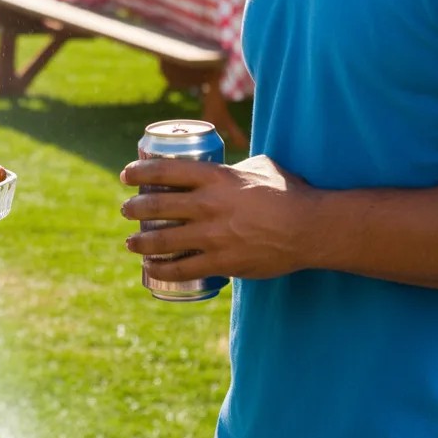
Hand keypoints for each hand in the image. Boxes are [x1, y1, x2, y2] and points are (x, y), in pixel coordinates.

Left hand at [119, 154, 318, 280]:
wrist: (311, 228)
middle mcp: (208, 205)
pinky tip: (152, 269)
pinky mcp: (224, 263)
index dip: (139, 172)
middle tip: (126, 210)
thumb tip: (220, 168)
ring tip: (131, 242)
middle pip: (156, 205)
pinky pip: (184, 269)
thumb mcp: (257, 167)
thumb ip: (232, 168)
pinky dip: (163, 270)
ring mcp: (214, 236)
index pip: (164, 170)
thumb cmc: (288, 192)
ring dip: (141, 241)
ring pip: (163, 240)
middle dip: (134, 208)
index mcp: (215, 177)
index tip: (126, 175)